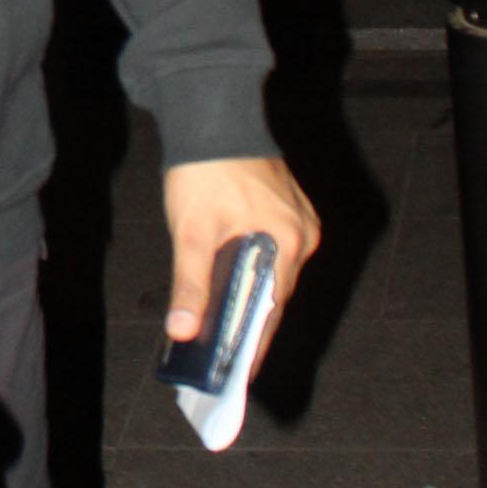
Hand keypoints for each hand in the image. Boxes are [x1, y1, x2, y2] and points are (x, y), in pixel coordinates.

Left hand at [164, 154, 319, 368]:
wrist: (212, 113)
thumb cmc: (205, 170)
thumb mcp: (192, 232)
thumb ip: (190, 283)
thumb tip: (182, 330)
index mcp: (290, 243)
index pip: (273, 309)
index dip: (255, 343)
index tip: (239, 373)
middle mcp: (303, 234)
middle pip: (275, 292)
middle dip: (248, 322)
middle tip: (222, 354)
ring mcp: (297, 218)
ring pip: (273, 271)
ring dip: (249, 294)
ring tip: (222, 325)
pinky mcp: (285, 206)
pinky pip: (272, 249)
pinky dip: (252, 269)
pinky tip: (229, 282)